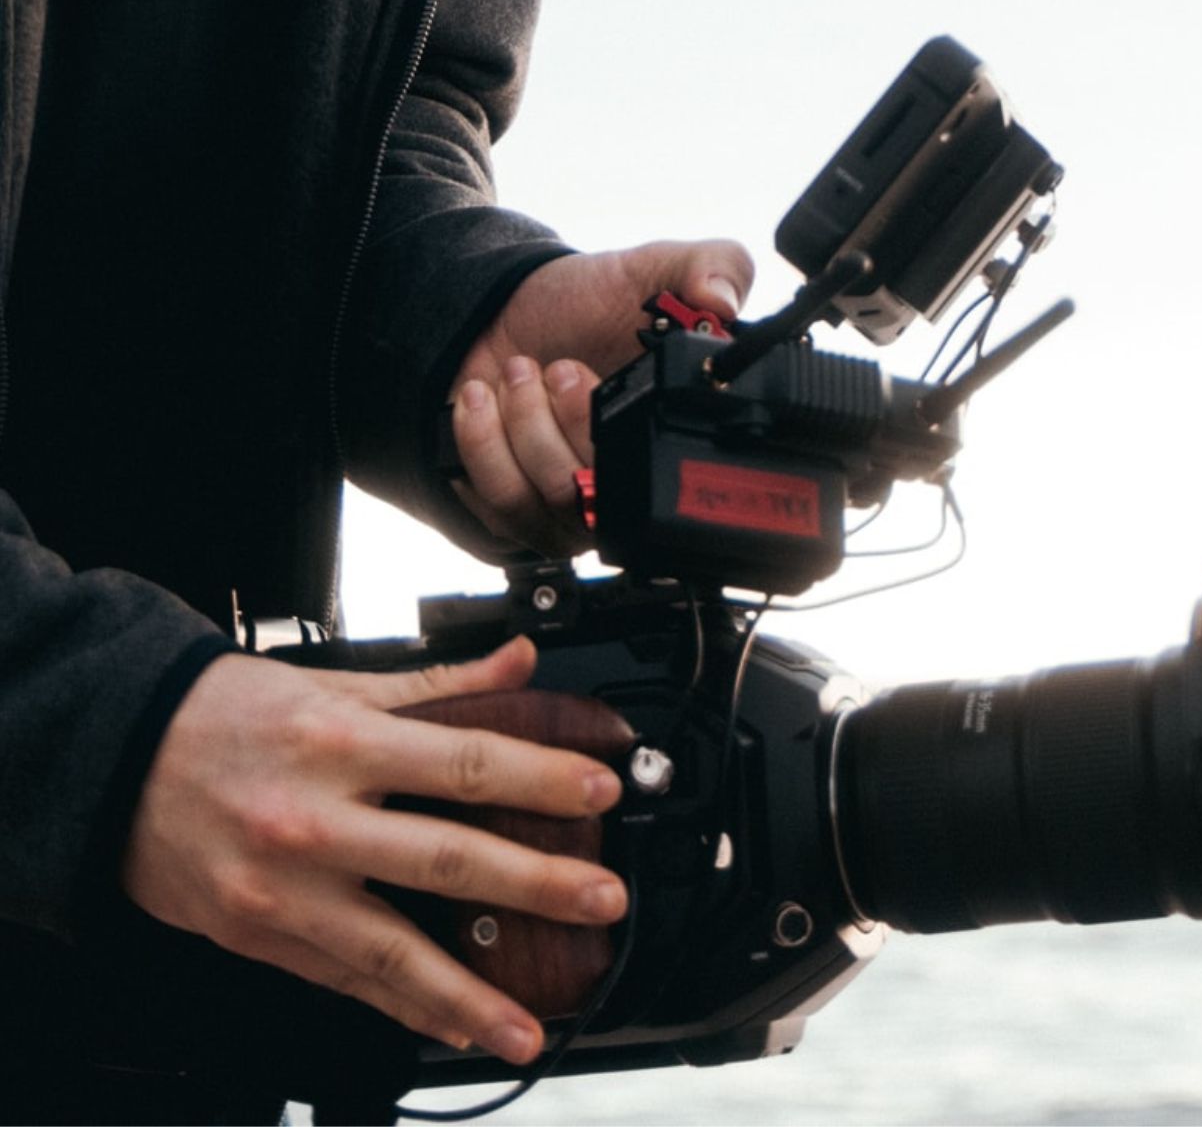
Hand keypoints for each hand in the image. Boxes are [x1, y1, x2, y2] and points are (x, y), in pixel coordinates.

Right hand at [123, 637, 622, 1064]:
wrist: (114, 758)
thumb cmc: (229, 715)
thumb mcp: (336, 684)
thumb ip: (439, 684)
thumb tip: (522, 662)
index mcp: (343, 744)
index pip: (468, 762)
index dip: (542, 779)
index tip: (602, 791)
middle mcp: (315, 820)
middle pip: (447, 858)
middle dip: (536, 886)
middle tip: (601, 900)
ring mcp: (285, 889)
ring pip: (393, 951)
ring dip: (469, 995)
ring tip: (528, 1024)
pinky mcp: (259, 936)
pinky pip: (344, 981)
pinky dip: (402, 1007)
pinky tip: (450, 1024)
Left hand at [450, 238, 753, 553]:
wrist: (513, 310)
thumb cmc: (593, 302)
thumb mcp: (659, 269)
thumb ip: (713, 265)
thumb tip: (723, 302)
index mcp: (673, 443)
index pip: (666, 493)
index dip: (626, 444)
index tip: (595, 379)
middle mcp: (628, 492)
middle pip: (595, 505)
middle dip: (563, 422)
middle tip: (555, 365)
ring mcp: (571, 511)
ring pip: (544, 506)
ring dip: (523, 427)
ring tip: (518, 371)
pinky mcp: (516, 512)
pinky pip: (496, 505)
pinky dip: (481, 443)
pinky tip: (483, 397)